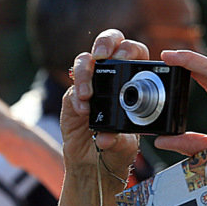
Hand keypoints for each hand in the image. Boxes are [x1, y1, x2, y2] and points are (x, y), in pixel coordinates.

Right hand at [63, 29, 140, 175]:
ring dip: (85, 72)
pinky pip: (73, 89)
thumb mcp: (127, 145)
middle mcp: (111, 76)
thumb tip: (106, 137)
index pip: (134, 52)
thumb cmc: (119, 147)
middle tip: (102, 57)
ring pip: (84, 60)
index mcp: (133, 79)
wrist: (96, 162)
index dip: (130, 50)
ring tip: (88, 94)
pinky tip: (84, 110)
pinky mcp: (73, 96)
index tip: (125, 59)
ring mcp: (91, 84)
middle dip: (105, 43)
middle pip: (108, 43)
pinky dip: (77, 98)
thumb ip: (119, 139)